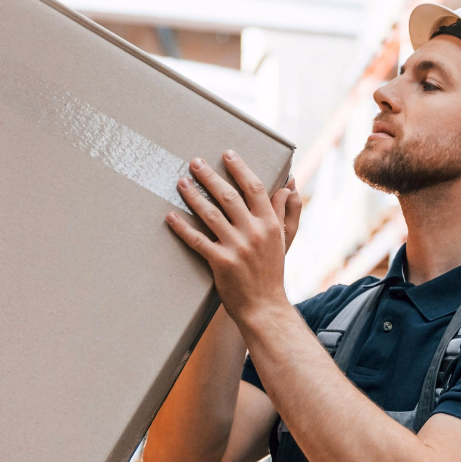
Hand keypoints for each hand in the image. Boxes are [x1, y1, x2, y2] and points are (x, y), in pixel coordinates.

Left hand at [167, 151, 301, 324]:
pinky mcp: (221, 263)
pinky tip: (170, 216)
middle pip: (228, 196)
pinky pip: (198, 241)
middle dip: (209, 176)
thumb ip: (288, 210)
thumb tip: (290, 183)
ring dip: (193, 196)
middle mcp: (254, 232)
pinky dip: (182, 228)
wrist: (264, 307)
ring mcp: (237, 247)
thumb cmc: (273, 271)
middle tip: (195, 162)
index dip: (239, 168)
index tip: (227, 154)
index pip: (254, 188)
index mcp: (270, 223)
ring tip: (181, 182)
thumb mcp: (285, 239)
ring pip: (211, 214)